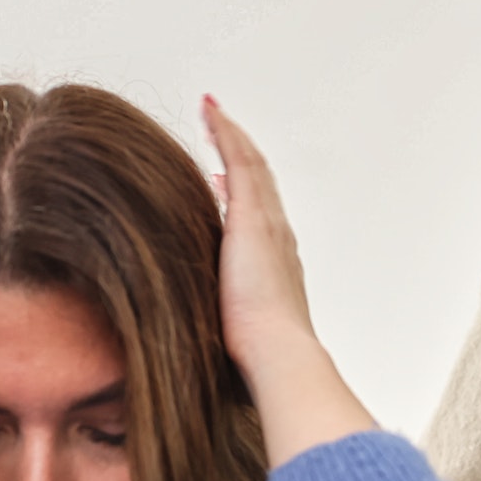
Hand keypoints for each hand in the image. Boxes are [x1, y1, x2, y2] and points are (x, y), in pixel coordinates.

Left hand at [200, 95, 373, 465]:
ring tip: (217, 116)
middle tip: (225, 139)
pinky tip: (211, 111)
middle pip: (259, 191)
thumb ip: (228, 345)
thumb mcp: (236, 347)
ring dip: (235, 141)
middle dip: (243, 163)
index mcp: (273, 272)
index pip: (257, 227)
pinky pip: (240, 159)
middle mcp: (278, 242)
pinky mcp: (253, 216)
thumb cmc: (257, 367)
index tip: (224, 188)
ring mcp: (268, 226)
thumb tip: (202, 370)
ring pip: (252, 169)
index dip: (244, 204)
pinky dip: (227, 133)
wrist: (276, 357)